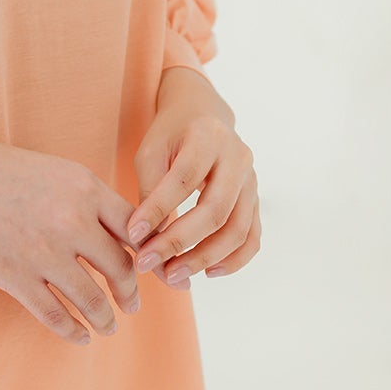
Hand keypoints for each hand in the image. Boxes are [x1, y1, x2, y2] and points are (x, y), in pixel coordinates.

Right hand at [0, 124, 142, 346]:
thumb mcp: (53, 171)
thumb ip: (87, 200)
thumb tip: (122, 234)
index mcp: (84, 188)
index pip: (135, 230)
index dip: (145, 255)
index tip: (145, 270)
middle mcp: (71, 219)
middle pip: (120, 268)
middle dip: (129, 293)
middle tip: (131, 305)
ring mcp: (43, 251)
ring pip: (92, 299)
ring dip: (105, 319)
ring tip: (107, 326)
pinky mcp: (15, 276)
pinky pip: (56, 315)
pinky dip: (73, 330)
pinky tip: (79, 335)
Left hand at [125, 66, 260, 288]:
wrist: (204, 114)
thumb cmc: (171, 135)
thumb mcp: (151, 151)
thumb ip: (150, 191)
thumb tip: (145, 241)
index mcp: (207, 137)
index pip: (184, 180)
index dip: (158, 211)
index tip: (134, 237)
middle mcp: (237, 158)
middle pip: (215, 210)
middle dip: (180, 243)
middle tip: (151, 265)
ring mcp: (252, 180)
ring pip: (238, 229)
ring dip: (205, 258)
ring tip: (173, 275)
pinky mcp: (256, 199)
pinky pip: (252, 237)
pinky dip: (234, 260)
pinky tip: (208, 272)